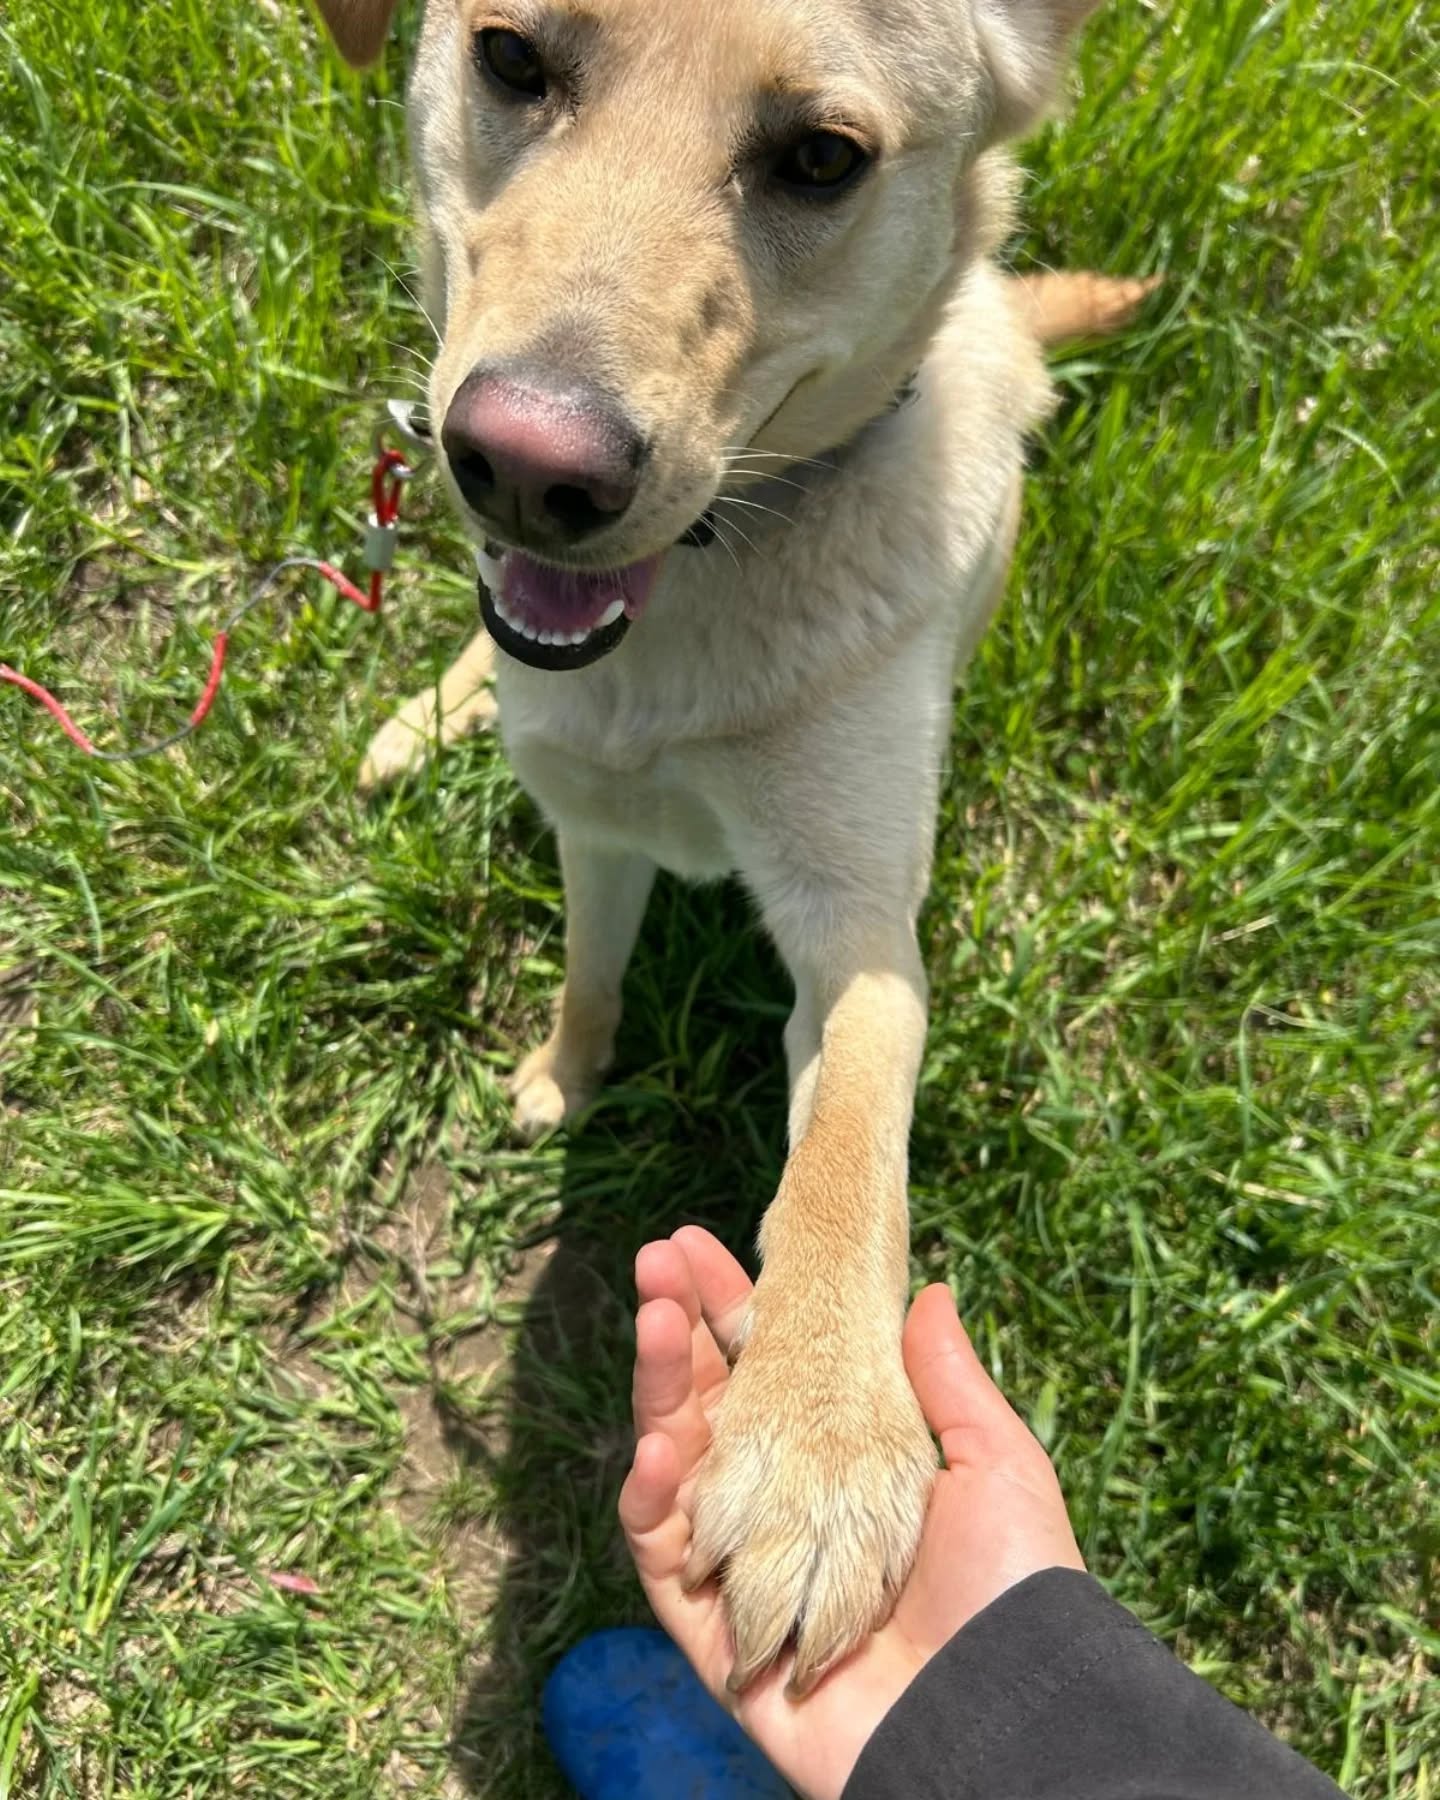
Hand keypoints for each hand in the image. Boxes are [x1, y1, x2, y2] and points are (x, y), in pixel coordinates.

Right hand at [619, 1227, 1084, 1799]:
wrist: (1005, 1717)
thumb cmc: (1012, 1589)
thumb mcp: (993, 1462)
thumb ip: (945, 1378)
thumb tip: (926, 1289)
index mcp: (847, 1464)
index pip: (772, 1370)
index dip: (734, 1307)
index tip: (701, 1243)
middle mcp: (788, 1508)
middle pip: (713, 1406)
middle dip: (680, 1331)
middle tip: (656, 1259)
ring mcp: (746, 1565)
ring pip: (677, 1465)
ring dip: (657, 1389)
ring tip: (652, 1318)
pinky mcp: (716, 1632)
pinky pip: (664, 1556)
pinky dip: (649, 1496)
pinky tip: (656, 1440)